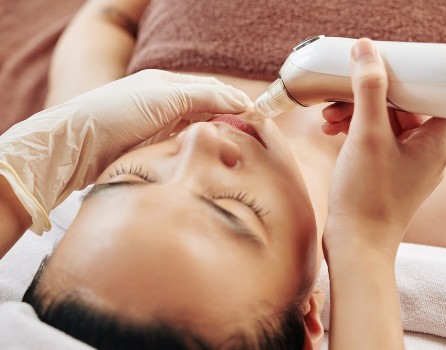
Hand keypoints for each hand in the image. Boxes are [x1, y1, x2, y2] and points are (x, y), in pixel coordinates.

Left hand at [0, 70, 250, 233]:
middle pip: (207, 111)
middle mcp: (166, 104)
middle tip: (250, 137)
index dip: (235, 101)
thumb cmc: (117, 111)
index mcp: (168, 84)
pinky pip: (185, 147)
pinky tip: (211, 156)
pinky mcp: (155, 149)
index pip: (211, 90)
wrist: (79, 144)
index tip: (257, 116)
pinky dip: (200, 150)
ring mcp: (160, 127)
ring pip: (198, 131)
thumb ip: (204, 97)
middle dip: (228, 120)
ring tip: (236, 148)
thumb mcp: (165, 97)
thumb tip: (241, 101)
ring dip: (216, 137)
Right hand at [323, 38, 445, 257]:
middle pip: (406, 106)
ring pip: (386, 123)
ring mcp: (407, 163)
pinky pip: (375, 140)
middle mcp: (427, 151)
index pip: (439, 95)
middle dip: (371, 96)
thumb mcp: (367, 136)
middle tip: (344, 95)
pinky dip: (355, 132)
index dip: (415, 79)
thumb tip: (367, 51)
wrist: (355, 244)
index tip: (385, 70)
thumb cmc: (367, 197)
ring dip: (358, 113)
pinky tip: (331, 132)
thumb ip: (369, 90)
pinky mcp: (387, 172)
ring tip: (329, 118)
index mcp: (436, 142)